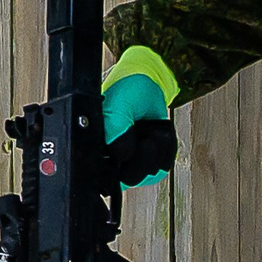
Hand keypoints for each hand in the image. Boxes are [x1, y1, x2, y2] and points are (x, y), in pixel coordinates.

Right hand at [101, 47, 179, 187]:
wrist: (149, 84)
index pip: (105, 176)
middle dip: (143, 155)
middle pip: (131, 178)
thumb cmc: (128, 91)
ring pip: (150, 173)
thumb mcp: (118, 105)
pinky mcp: (150, 162)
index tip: (130, 148)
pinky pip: (164, 166)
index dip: (121, 166)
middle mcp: (112, 159)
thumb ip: (116, 130)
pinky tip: (156, 135)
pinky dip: (166, 148)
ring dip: (156, 148)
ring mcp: (132, 162)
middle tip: (142, 134)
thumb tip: (121, 157)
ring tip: (148, 130)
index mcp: (96, 148)